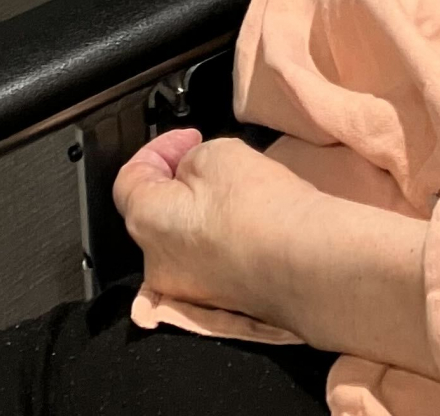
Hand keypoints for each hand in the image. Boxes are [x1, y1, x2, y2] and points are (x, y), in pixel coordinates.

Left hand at [114, 131, 437, 375]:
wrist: (308, 263)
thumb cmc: (259, 209)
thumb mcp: (217, 152)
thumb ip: (191, 159)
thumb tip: (192, 173)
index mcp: (147, 223)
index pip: (130, 179)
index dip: (158, 148)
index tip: (188, 137)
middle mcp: (159, 265)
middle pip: (156, 211)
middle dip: (180, 180)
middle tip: (211, 159)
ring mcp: (192, 289)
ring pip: (184, 238)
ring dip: (202, 210)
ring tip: (238, 189)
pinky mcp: (223, 301)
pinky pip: (211, 260)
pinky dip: (223, 237)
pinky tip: (252, 220)